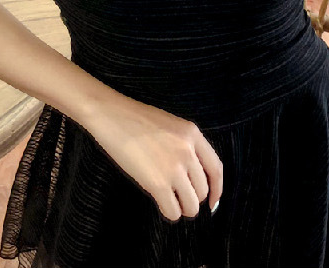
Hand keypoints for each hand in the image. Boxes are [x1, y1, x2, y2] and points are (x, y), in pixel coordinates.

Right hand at [83, 95, 222, 221]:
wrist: (112, 116)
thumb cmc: (135, 119)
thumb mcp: (171, 125)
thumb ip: (185, 145)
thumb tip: (191, 173)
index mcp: (193, 134)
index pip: (216, 169)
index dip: (217, 190)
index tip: (212, 202)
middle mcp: (188, 152)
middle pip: (203, 190)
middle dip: (192, 198)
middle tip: (179, 197)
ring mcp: (174, 168)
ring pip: (191, 205)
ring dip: (182, 207)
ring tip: (171, 202)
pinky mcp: (157, 183)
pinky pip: (173, 211)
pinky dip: (169, 213)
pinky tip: (162, 205)